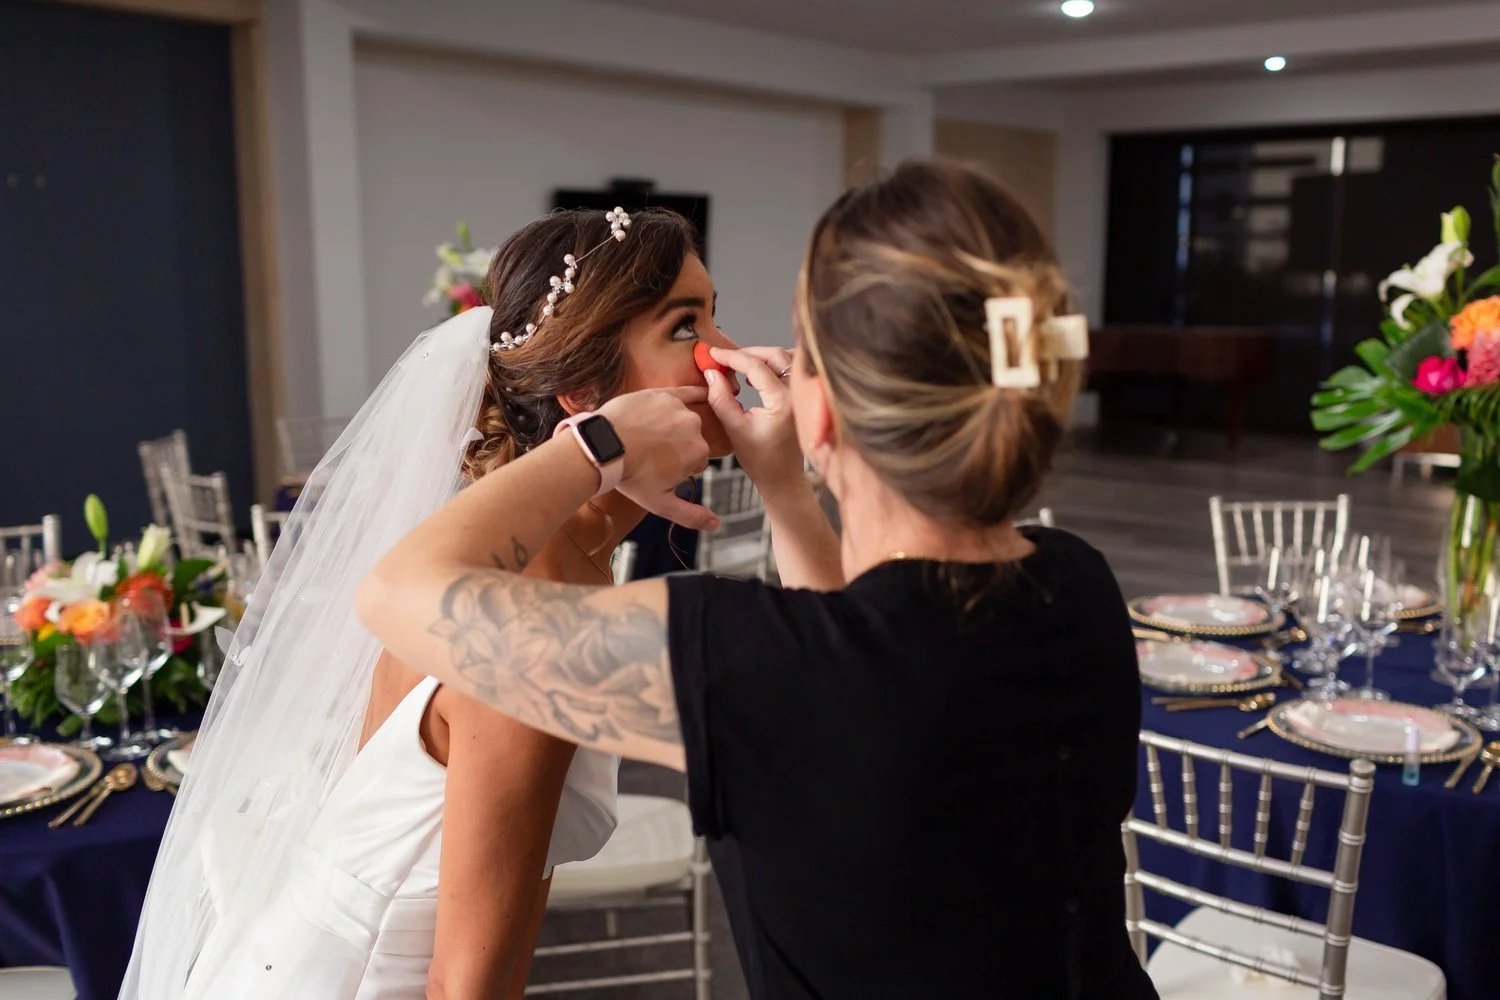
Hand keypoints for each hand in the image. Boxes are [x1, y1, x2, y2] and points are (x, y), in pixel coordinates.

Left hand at [597, 387, 718, 530]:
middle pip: (693, 440)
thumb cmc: (630, 475)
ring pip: (686, 421)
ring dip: (675, 427)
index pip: (697, 462)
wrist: (604, 448)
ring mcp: (680, 409)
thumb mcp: (661, 503)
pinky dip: (696, 393)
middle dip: (678, 448)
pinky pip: (687, 391)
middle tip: (652, 455)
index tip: (662, 470)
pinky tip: (705, 391)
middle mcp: (695, 428)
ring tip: (649, 436)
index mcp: (699, 454)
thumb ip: (691, 516)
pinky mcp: (664, 394)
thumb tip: (715, 525)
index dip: (680, 468)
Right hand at [704, 346, 803, 495]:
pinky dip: (775, 364)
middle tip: (724, 357)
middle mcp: (797, 394)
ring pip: (785, 358)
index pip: (755, 367)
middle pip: (774, 355)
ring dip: (762, 356)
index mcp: (782, 402)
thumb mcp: (734, 429)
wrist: (782, 477)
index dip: (731, 357)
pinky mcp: (803, 397)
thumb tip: (711, 372)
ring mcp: (804, 395)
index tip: (713, 354)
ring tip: (739, 364)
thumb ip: (721, 398)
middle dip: (747, 353)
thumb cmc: (760, 459)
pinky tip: (757, 375)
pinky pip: (792, 369)